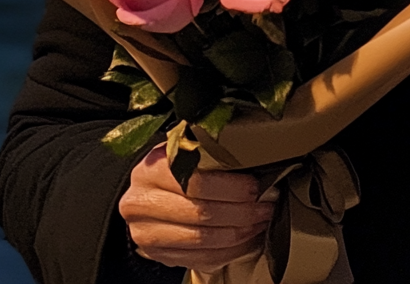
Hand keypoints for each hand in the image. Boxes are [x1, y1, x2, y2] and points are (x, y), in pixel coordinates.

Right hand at [119, 143, 275, 271]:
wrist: (146, 193)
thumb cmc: (173, 167)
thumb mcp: (184, 150)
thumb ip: (209, 154)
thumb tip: (254, 160)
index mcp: (152, 169)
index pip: (197, 182)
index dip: (232, 187)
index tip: (257, 187)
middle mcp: (143, 203)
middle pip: (201, 214)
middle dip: (242, 212)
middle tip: (266, 206)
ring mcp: (147, 234)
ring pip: (203, 240)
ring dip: (239, 233)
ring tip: (260, 222)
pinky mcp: (158, 256)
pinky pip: (201, 259)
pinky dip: (229, 251)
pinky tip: (246, 239)